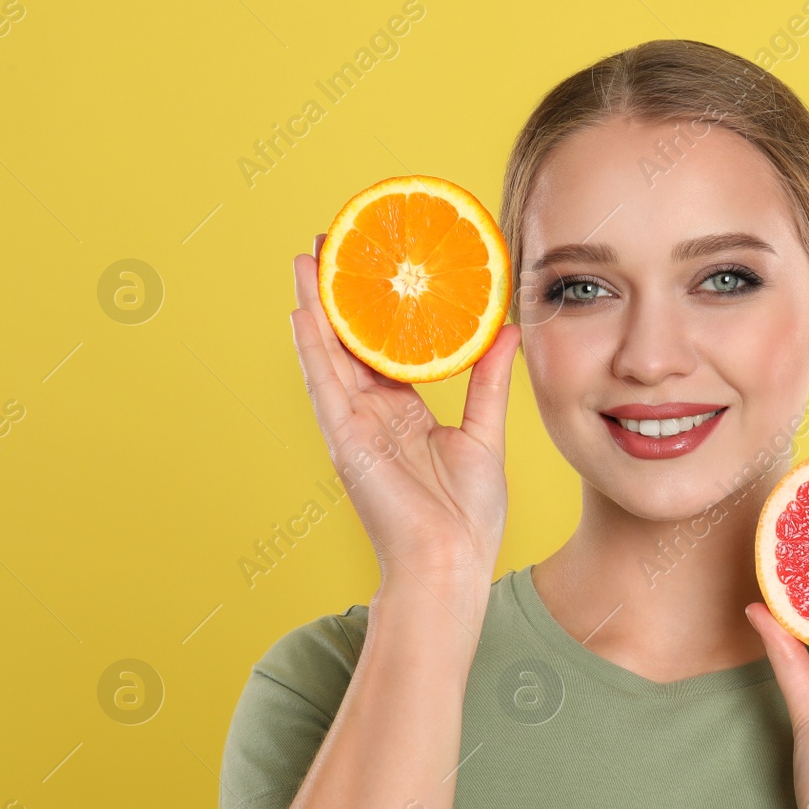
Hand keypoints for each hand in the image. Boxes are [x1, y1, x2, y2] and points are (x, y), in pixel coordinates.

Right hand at [290, 235, 520, 590]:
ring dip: (315, 306)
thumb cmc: (467, 517)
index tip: (380, 268)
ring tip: (308, 257)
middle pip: (350, 343)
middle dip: (340, 295)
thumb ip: (488, 382)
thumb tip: (506, 330)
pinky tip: (301, 309)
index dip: (380, 310)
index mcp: (403, 416)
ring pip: (329, 354)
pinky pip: (324, 385)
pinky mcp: (345, 440)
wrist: (450, 565)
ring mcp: (354, 427)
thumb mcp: (485, 434)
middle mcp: (372, 416)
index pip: (386, 351)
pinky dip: (312, 347)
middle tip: (336, 243)